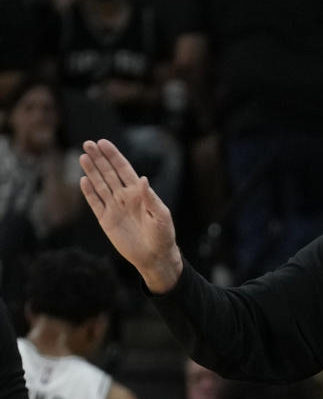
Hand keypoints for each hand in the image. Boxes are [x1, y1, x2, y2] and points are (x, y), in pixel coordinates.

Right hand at [79, 139, 182, 292]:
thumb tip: (142, 178)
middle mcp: (125, 197)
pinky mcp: (106, 220)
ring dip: (92, 171)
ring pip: (100, 185)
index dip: (113, 156)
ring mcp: (115, 207)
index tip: (103, 142)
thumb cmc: (163, 235)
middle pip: (109, 173)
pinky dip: (89, 192)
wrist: (155, 256)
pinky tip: (83, 180)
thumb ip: (150, 197)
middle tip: (88, 143)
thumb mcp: (161, 215)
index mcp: (139, 193)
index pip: (123, 169)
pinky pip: (95, 203)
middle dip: (99, 158)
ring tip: (83, 157)